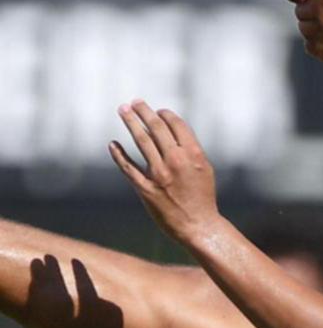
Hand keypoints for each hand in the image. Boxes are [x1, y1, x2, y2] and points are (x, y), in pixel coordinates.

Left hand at [109, 100, 219, 242]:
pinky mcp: (145, 189)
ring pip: (141, 141)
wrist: (199, 225)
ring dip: (130, 122)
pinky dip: (119, 154)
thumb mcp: (204, 168)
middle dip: (144, 111)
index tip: (157, 111)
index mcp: (193, 153)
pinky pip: (128, 167)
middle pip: (156, 128)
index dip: (165, 114)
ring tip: (123, 110)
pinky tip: (113, 144)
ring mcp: (159, 174)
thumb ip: (189, 150)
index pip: (176, 124)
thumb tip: (170, 134)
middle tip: (134, 102)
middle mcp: (175, 160)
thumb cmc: (203, 197)